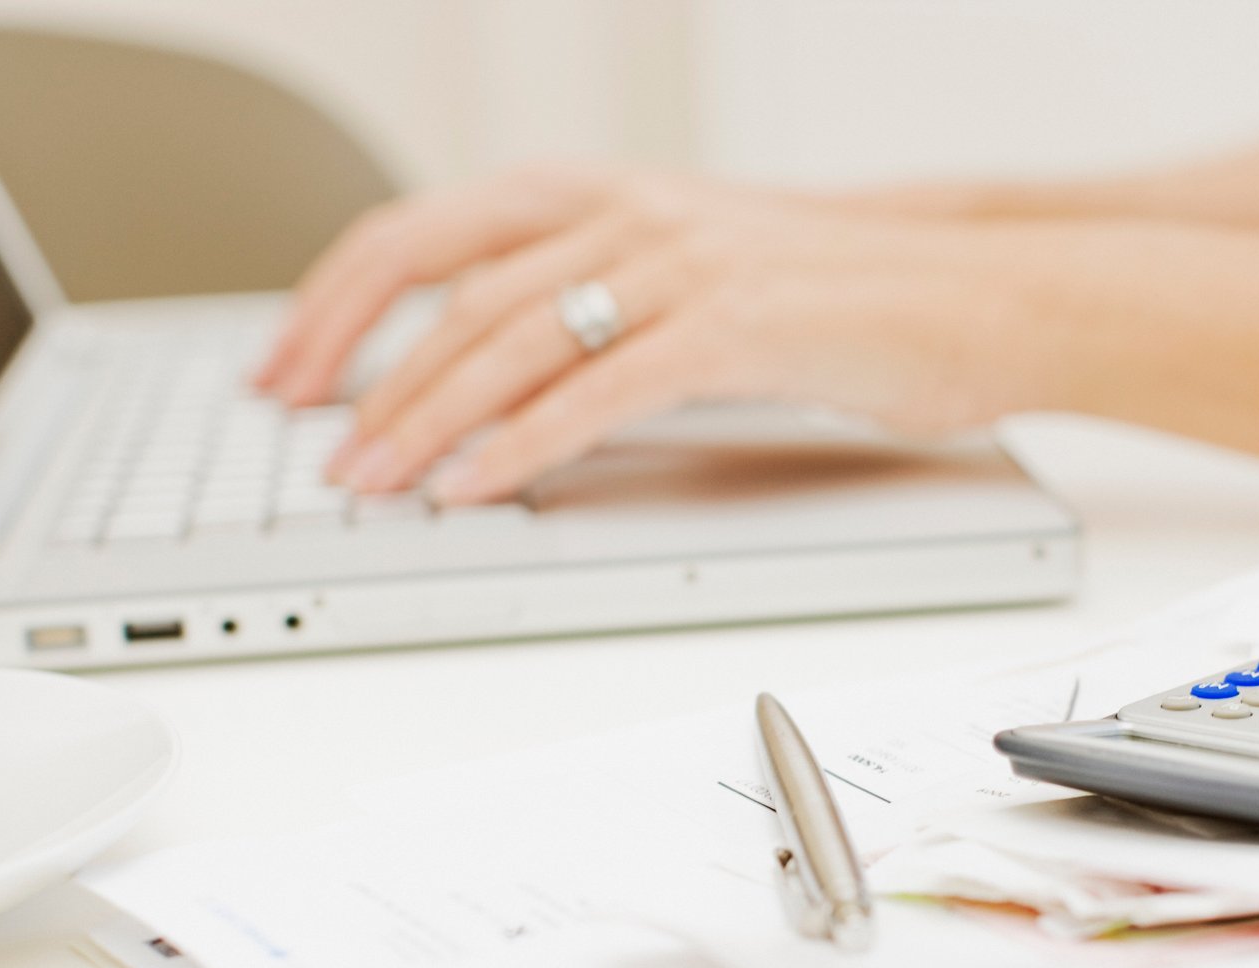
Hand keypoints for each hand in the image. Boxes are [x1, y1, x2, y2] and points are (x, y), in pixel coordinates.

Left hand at [261, 165, 1061, 503]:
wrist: (972, 291)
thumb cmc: (835, 298)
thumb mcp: (689, 276)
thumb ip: (590, 300)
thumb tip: (484, 373)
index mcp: (605, 193)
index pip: (427, 232)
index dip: (338, 300)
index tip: (286, 367)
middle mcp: (628, 211)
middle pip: (449, 285)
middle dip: (360, 369)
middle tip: (312, 444)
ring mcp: (680, 264)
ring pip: (511, 339)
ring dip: (424, 418)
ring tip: (372, 480)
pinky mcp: (734, 328)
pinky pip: (599, 390)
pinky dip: (524, 442)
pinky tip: (476, 484)